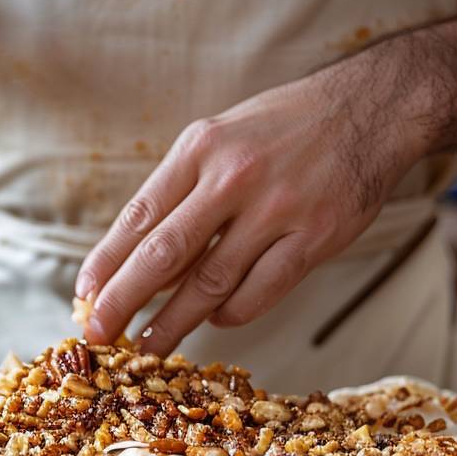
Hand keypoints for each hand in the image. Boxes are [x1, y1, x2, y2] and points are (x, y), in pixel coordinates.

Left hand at [74, 61, 425, 354]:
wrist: (372, 108)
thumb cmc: (285, 126)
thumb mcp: (223, 134)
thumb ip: (183, 187)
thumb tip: (137, 255)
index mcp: (201, 148)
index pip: (139, 215)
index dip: (106, 260)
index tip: (84, 293)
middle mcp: (233, 177)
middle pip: (163, 255)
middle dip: (124, 301)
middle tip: (100, 334)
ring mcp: (277, 209)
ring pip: (209, 283)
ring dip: (173, 322)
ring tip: (148, 347)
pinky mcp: (315, 237)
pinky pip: (260, 291)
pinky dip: (231, 314)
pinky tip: (216, 319)